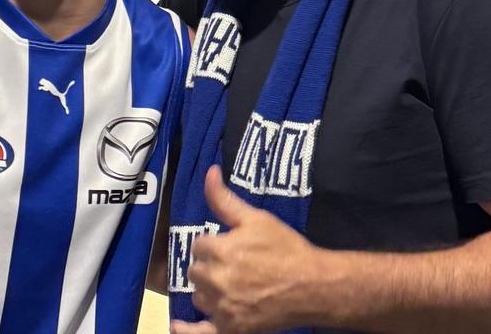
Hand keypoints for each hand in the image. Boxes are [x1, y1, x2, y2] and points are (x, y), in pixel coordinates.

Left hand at [174, 167, 322, 333]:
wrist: (313, 286)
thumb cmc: (287, 249)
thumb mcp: (257, 219)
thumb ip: (225, 200)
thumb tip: (209, 172)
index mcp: (221, 251)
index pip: (199, 245)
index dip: (213, 244)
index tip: (230, 246)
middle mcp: (217, 280)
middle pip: (196, 271)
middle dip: (210, 266)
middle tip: (233, 265)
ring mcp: (222, 308)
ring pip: (199, 296)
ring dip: (207, 290)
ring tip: (229, 286)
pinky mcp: (231, 329)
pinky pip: (199, 333)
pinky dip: (186, 331)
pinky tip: (176, 326)